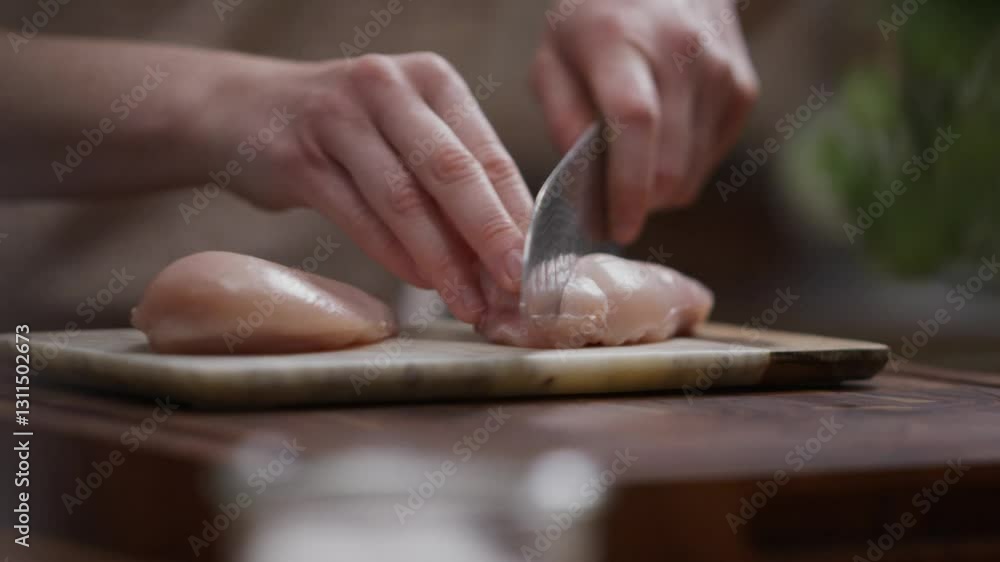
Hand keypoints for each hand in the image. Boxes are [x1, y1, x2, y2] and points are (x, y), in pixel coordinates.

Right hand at [219, 53, 533, 323]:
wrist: (243, 110)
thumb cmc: (345, 133)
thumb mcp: (405, 134)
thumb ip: (451, 183)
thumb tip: (504, 255)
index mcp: (432, 80)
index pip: (488, 155)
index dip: (516, 217)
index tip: (537, 268)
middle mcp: (389, 87)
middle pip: (452, 171)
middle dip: (489, 236)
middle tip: (514, 287)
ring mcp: (340, 117)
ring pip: (404, 198)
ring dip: (441, 260)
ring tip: (468, 303)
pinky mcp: (299, 154)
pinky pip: (357, 214)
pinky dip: (393, 255)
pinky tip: (419, 283)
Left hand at [533, 0, 758, 242]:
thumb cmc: (595, 20)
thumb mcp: (553, 58)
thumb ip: (561, 119)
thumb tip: (584, 186)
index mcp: (623, 42)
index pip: (635, 125)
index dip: (627, 187)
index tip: (615, 229)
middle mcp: (682, 54)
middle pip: (669, 163)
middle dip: (639, 202)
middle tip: (611, 205)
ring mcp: (721, 71)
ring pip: (692, 172)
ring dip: (658, 189)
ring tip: (631, 164)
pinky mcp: (742, 88)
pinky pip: (710, 158)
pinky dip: (682, 167)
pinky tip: (661, 139)